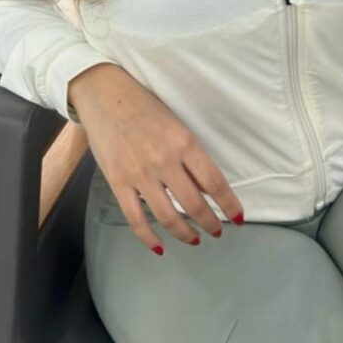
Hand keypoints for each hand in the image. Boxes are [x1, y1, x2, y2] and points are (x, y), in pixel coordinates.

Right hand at [68, 64, 244, 251]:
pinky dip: (149, 238)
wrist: (105, 96)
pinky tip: (160, 247)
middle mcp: (164, 160)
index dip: (228, 204)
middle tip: (217, 232)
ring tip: (194, 239)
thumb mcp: (176, 125)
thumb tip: (207, 189)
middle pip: (193, 204)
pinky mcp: (118, 182)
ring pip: (167, 216)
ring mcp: (139, 174)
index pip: (214, 181)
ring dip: (184, 233)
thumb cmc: (144, 106)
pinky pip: (136, 218)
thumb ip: (191, 157)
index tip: (237, 218)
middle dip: (209, 223)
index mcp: (184, 142)